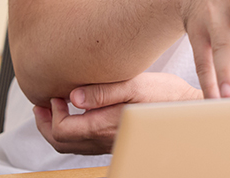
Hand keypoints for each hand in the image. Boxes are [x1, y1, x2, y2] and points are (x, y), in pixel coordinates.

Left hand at [33, 72, 200, 154]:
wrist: (187, 112)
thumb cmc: (164, 96)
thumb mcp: (134, 85)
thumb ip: (102, 91)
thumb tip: (73, 96)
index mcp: (105, 126)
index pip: (62, 129)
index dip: (51, 114)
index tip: (55, 95)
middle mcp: (105, 140)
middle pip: (62, 142)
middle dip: (46, 123)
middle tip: (42, 104)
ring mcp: (110, 144)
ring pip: (72, 145)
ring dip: (57, 127)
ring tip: (54, 108)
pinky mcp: (117, 141)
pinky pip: (85, 144)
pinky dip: (73, 130)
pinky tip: (78, 114)